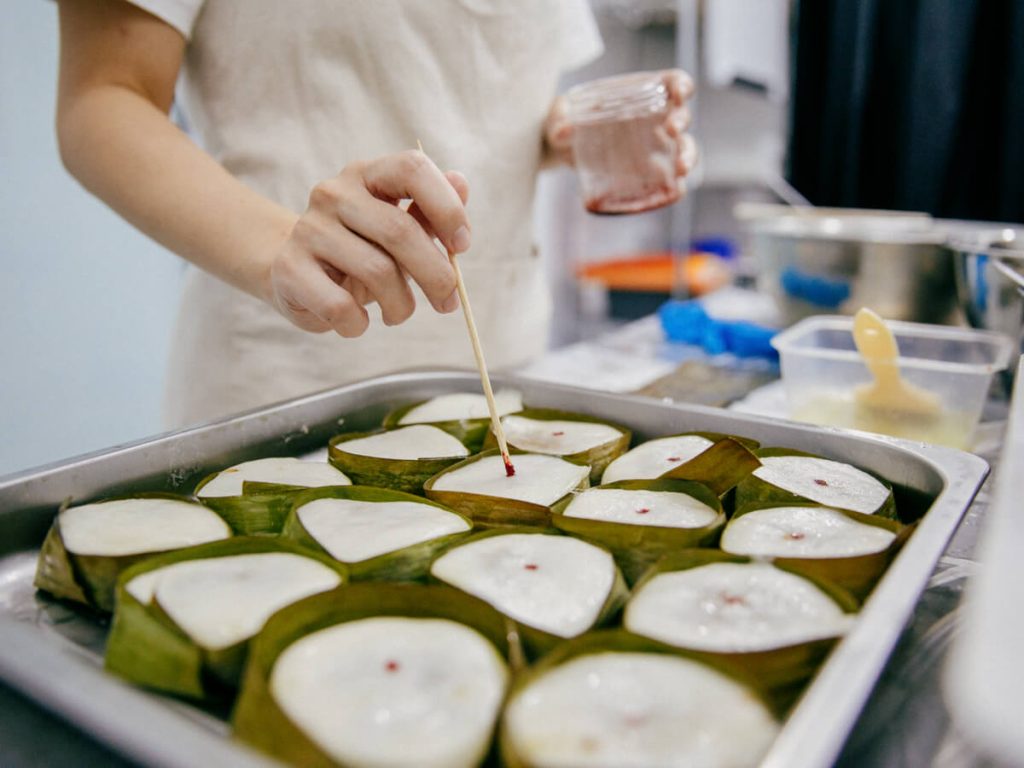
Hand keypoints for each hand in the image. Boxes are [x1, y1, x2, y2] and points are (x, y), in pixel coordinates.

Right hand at [267, 150, 470, 336]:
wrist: (292, 272)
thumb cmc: (359, 250)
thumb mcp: (396, 229)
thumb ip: (428, 212)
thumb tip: (462, 183)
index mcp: (368, 174)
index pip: (412, 168)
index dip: (446, 207)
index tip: (462, 246)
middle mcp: (334, 193)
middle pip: (399, 230)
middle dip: (436, 274)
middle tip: (448, 302)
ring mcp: (308, 229)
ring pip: (376, 272)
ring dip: (401, 306)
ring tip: (399, 313)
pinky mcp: (289, 268)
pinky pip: (341, 306)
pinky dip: (360, 324)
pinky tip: (360, 322)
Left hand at [543, 69, 698, 184]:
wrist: (565, 151)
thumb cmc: (569, 123)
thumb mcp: (560, 117)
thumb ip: (559, 119)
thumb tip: (562, 131)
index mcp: (644, 95)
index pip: (675, 84)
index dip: (682, 86)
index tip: (678, 92)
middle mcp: (658, 120)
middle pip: (683, 116)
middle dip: (682, 121)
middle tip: (670, 130)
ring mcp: (658, 148)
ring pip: (686, 148)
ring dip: (689, 155)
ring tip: (680, 168)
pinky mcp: (653, 175)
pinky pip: (672, 180)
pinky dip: (677, 186)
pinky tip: (674, 190)